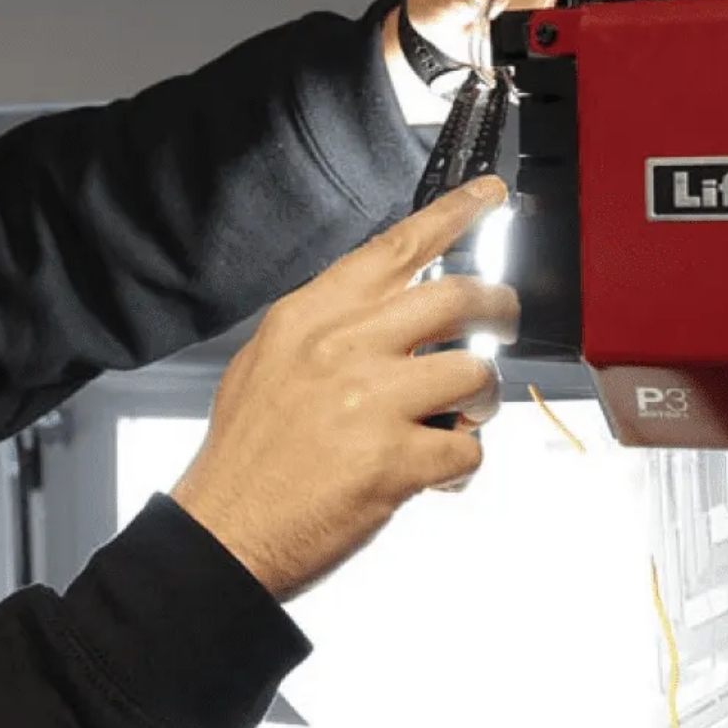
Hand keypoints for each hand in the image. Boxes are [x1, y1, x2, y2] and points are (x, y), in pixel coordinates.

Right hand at [169, 175, 519, 601]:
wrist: (224, 532)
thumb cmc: (246, 457)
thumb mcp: (266, 363)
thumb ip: (325, 328)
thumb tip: (385, 310)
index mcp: (309, 319)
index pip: (394, 249)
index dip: (452, 214)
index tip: (489, 195)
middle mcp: (342, 349)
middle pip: (456, 297)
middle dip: (498, 308)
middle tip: (503, 321)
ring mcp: (372, 403)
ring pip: (476, 372)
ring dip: (484, 399)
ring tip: (462, 419)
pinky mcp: (396, 460)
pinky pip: (469, 449)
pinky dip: (463, 465)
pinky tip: (436, 475)